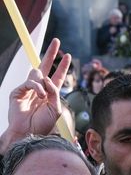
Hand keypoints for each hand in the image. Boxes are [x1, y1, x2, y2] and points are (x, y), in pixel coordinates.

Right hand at [0, 38, 70, 153]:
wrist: (29, 133)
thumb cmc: (43, 124)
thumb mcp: (56, 108)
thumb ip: (55, 92)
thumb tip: (48, 78)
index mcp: (50, 94)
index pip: (57, 76)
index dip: (62, 66)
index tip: (68, 56)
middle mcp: (40, 89)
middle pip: (45, 67)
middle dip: (51, 54)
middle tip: (57, 42)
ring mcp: (28, 90)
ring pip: (37, 74)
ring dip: (44, 84)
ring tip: (43, 96)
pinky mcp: (18, 91)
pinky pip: (30, 82)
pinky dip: (37, 87)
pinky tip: (39, 95)